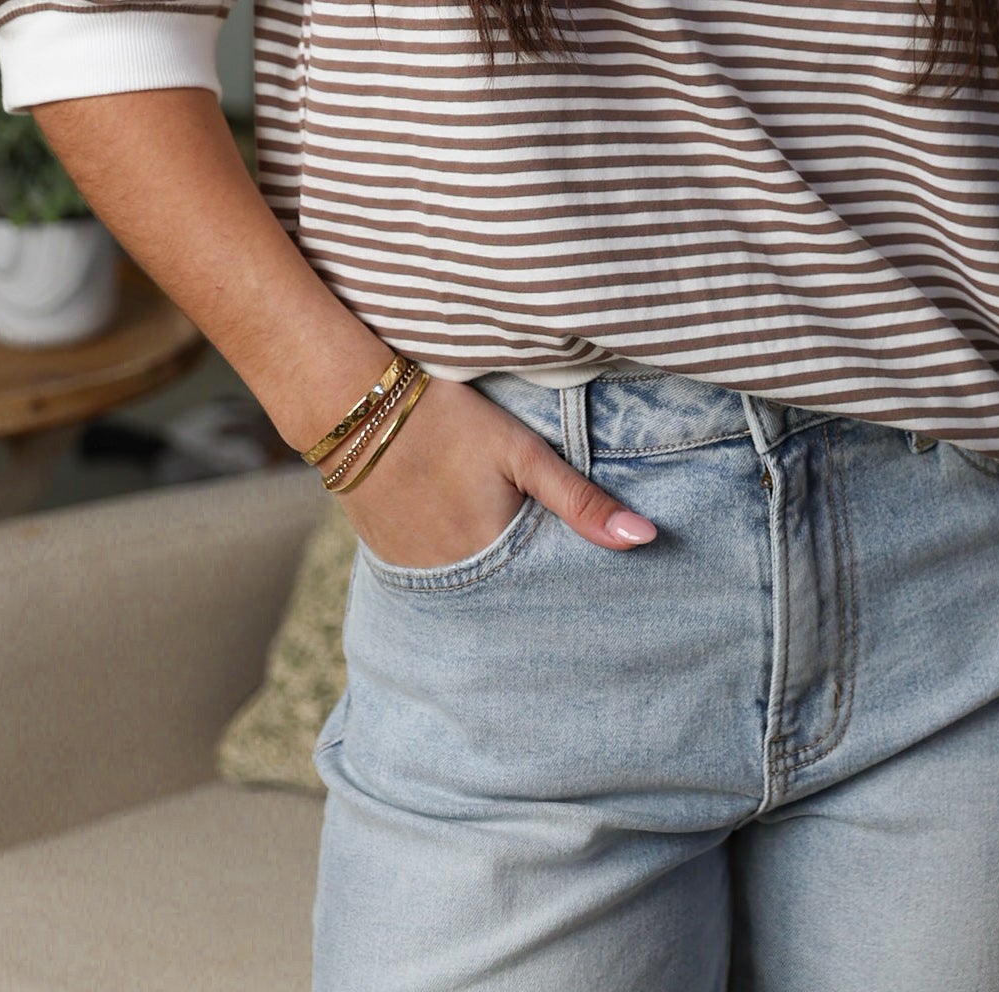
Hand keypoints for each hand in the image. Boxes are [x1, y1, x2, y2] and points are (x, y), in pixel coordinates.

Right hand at [333, 375, 657, 570]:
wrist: (351, 405)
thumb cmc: (446, 419)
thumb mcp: (522, 452)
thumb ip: (580, 500)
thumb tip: (647, 540)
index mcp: (494, 556)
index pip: (547, 589)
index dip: (570, 581)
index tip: (598, 589)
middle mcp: (454, 581)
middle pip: (508, 595)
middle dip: (534, 590)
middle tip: (558, 575)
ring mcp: (416, 575)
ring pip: (472, 589)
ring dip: (495, 580)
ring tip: (513, 558)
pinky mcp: (389, 561)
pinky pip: (437, 578)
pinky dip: (458, 568)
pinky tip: (468, 544)